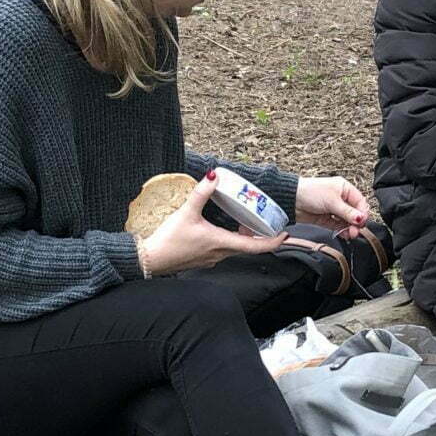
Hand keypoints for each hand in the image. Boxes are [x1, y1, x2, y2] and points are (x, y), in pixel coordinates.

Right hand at [138, 173, 285, 275]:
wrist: (150, 259)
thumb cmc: (168, 240)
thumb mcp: (186, 212)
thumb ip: (201, 193)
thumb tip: (214, 176)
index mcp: (221, 243)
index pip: (255, 247)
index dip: (273, 242)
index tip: (284, 235)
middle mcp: (220, 254)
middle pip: (247, 247)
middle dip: (259, 237)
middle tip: (268, 224)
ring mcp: (211, 258)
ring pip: (235, 249)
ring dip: (243, 238)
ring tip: (247, 223)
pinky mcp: (203, 259)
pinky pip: (222, 250)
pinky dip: (229, 240)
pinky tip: (223, 230)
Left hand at [295, 174, 369, 230]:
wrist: (291, 200)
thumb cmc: (310, 192)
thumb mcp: (332, 201)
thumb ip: (348, 212)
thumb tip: (361, 218)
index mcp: (344, 189)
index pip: (360, 202)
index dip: (363, 213)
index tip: (362, 222)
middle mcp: (340, 198)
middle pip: (355, 213)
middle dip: (357, 222)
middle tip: (356, 230)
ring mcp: (333, 209)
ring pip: (347, 221)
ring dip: (350, 228)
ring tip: (350, 234)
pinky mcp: (326, 219)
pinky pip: (338, 226)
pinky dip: (342, 231)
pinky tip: (345, 234)